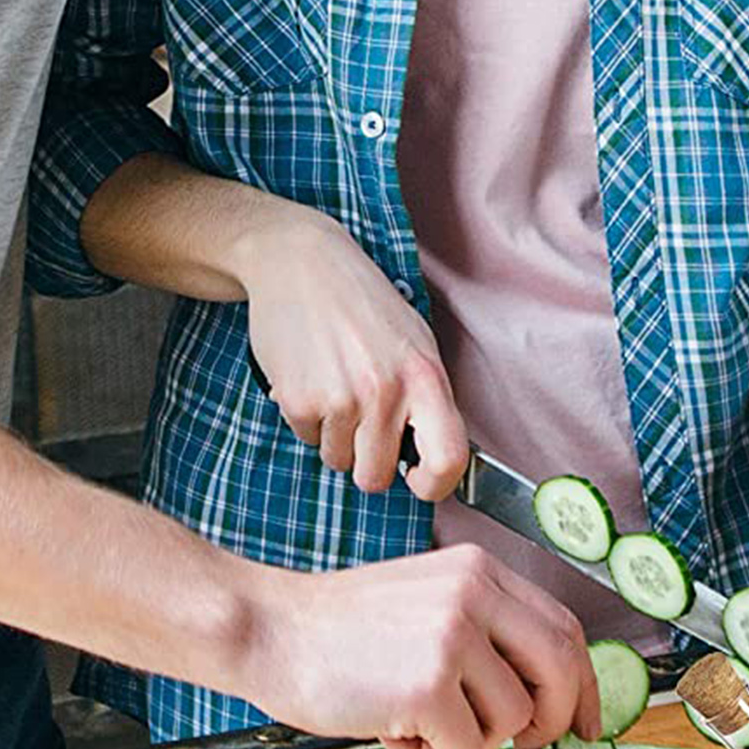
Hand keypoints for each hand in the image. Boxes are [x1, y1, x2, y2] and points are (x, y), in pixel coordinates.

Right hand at [235, 209, 467, 500]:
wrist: (302, 263)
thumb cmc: (364, 305)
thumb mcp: (415, 342)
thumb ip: (426, 400)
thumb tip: (433, 460)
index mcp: (426, 377)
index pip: (448, 460)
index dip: (434, 485)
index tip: (417, 481)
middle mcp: (387, 392)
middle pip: (377, 477)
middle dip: (367, 461)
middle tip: (362, 423)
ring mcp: (341, 398)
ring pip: (338, 460)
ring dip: (335, 435)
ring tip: (336, 384)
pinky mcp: (299, 400)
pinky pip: (307, 439)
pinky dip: (307, 419)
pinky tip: (312, 377)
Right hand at [251, 546, 602, 748]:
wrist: (268, 630)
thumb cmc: (339, 629)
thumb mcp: (426, 601)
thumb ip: (484, 631)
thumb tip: (541, 694)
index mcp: (480, 571)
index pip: (565, 627)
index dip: (584, 683)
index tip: (586, 721)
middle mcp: (477, 594)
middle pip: (563, 669)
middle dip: (556, 720)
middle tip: (530, 744)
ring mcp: (455, 635)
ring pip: (513, 718)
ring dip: (470, 738)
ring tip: (415, 715)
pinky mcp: (431, 681)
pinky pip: (467, 746)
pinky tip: (391, 724)